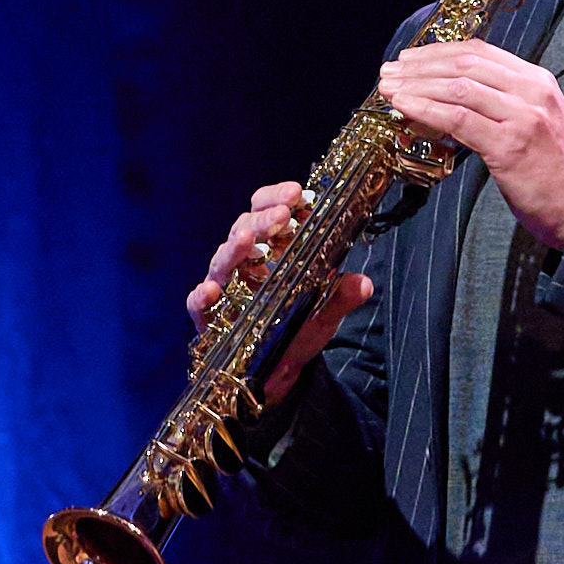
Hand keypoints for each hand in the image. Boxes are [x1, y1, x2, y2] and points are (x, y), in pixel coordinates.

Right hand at [186, 180, 373, 405]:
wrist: (279, 370)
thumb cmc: (298, 328)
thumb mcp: (324, 311)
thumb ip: (342, 296)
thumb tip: (364, 283)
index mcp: (269, 247)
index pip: (268, 209)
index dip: (278, 196)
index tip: (296, 193)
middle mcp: (244, 260)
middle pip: (244, 226)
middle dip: (262, 218)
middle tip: (281, 214)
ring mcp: (225, 286)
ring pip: (223, 258)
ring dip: (234, 247)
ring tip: (247, 239)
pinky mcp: (208, 316)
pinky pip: (198, 303)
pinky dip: (201, 296)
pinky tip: (211, 291)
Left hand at [376, 44, 563, 249]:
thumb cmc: (556, 172)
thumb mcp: (536, 123)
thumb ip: (502, 105)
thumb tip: (448, 98)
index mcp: (537, 80)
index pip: (480, 51)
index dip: (439, 51)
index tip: (410, 58)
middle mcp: (530, 91)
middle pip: (465, 63)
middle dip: (421, 65)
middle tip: (390, 71)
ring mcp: (521, 117)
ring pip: (457, 87)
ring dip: (416, 85)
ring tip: (388, 89)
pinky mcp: (508, 146)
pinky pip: (457, 119)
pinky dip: (425, 109)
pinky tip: (404, 108)